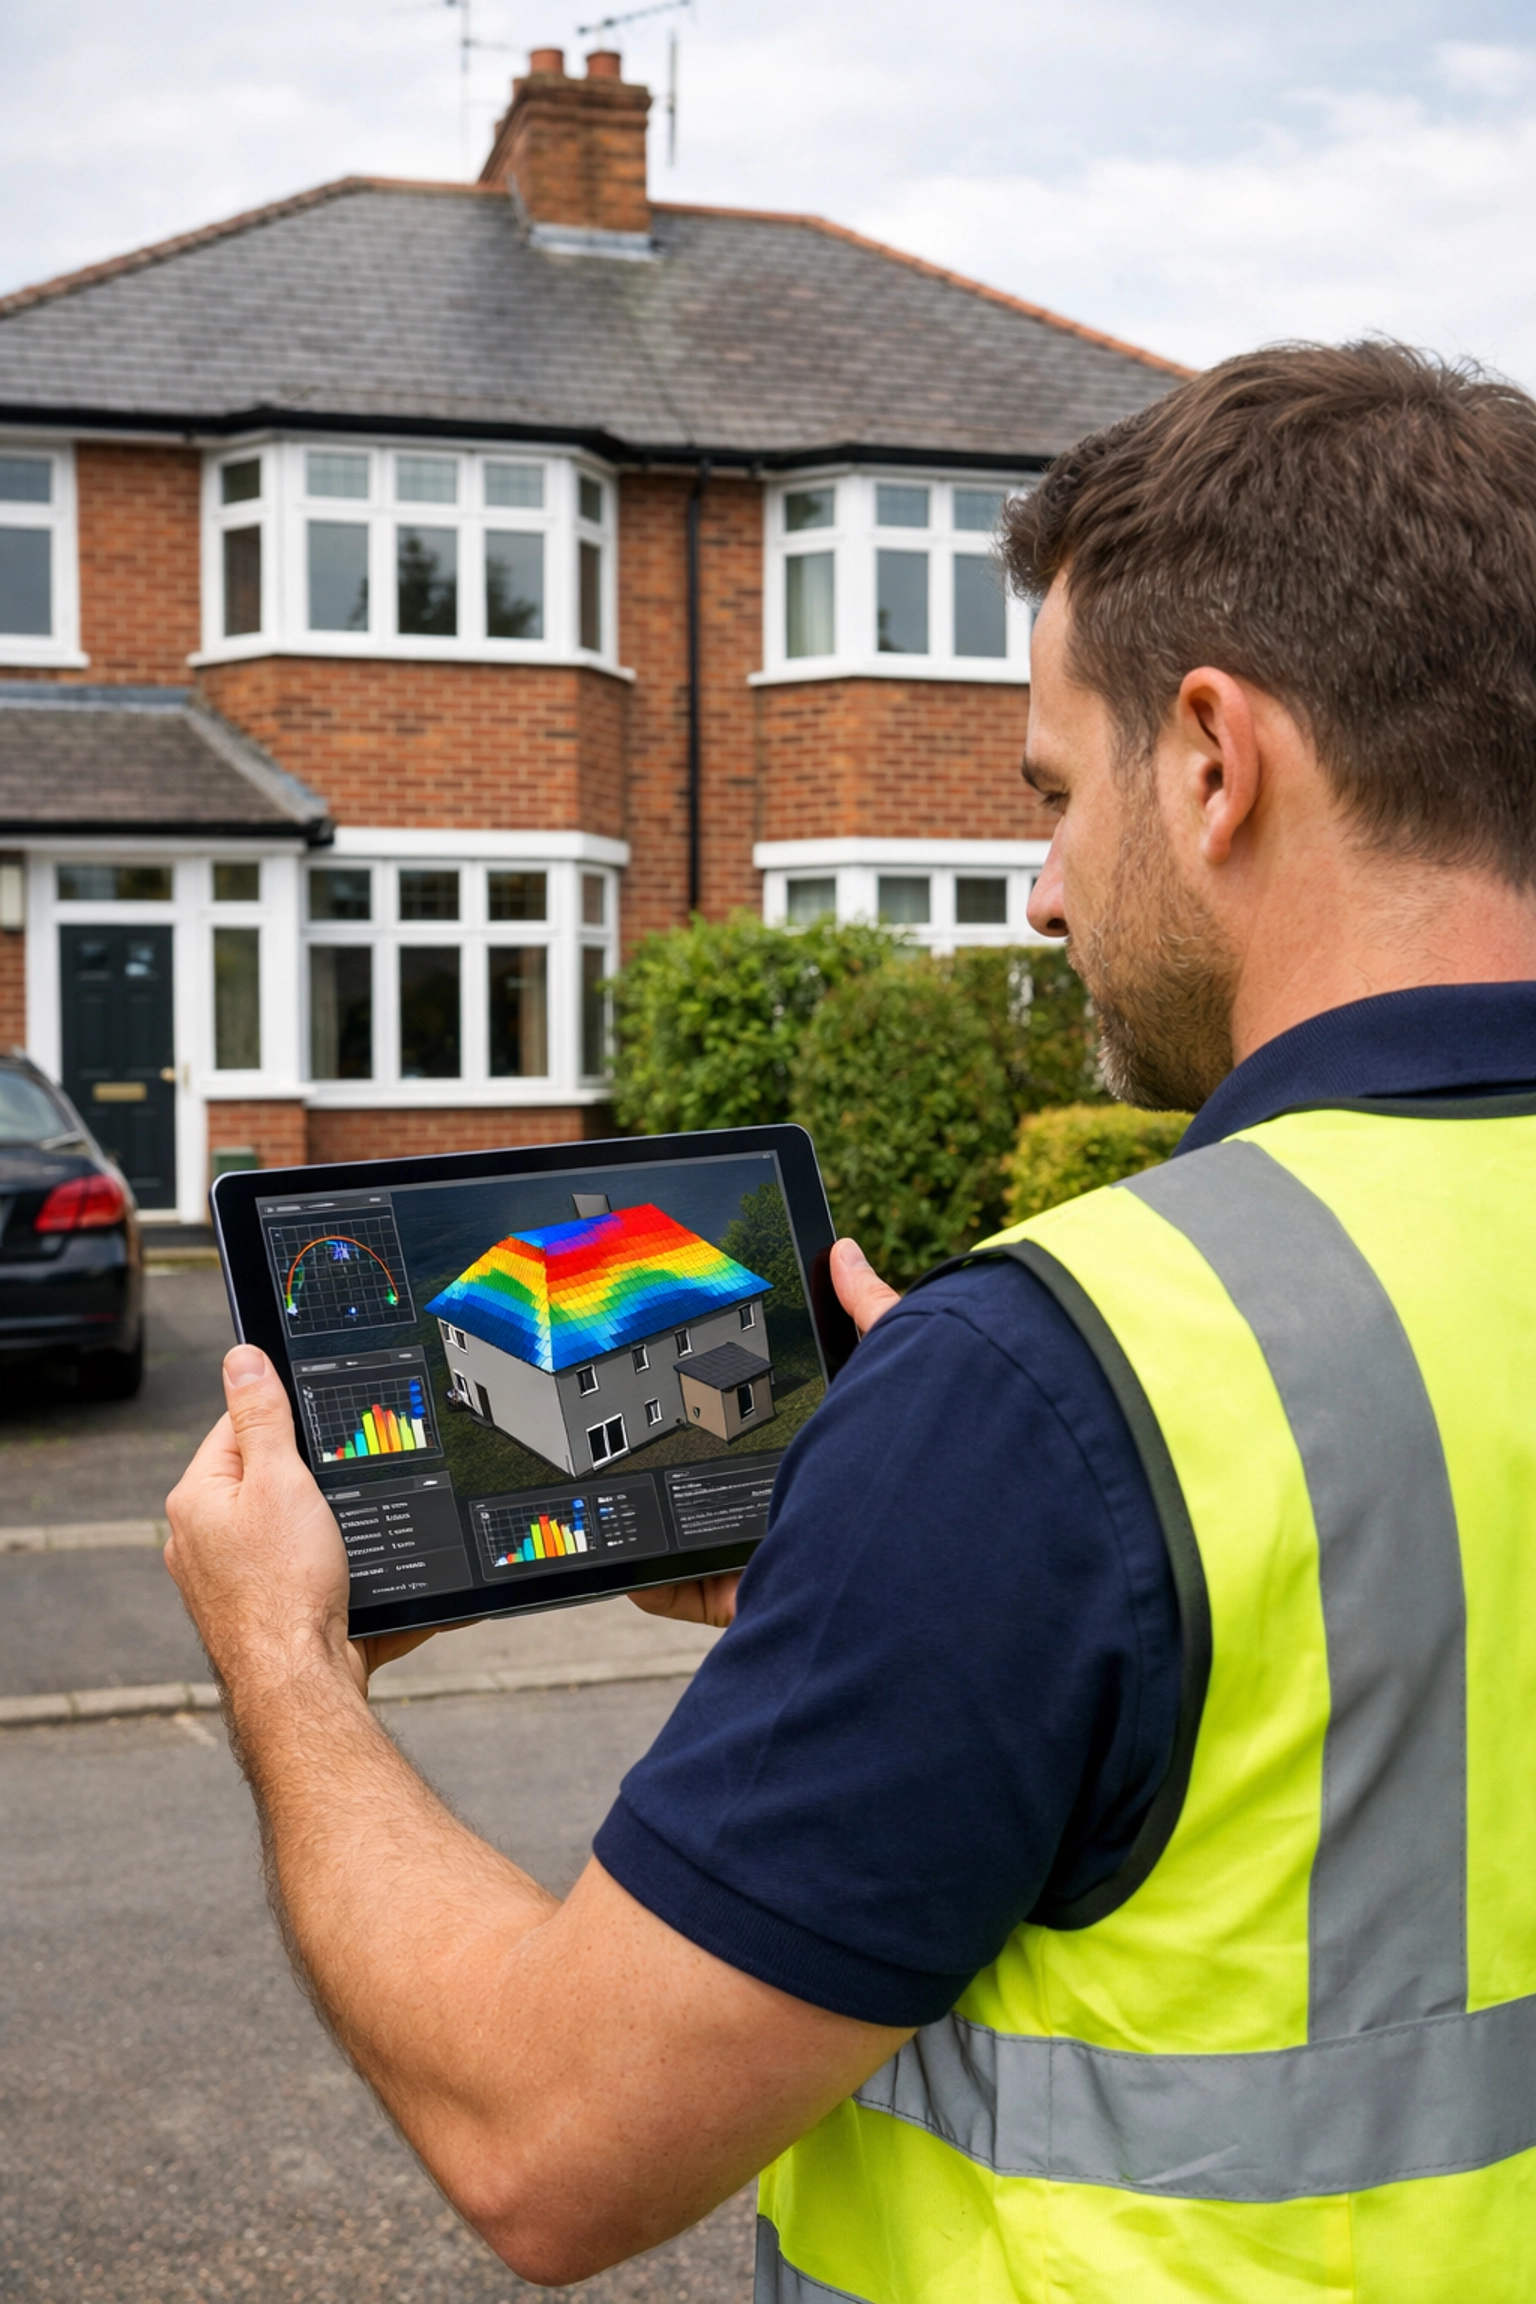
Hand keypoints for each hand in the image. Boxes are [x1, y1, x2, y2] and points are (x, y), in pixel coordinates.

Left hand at [166, 1345, 365, 1699]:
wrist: (301, 1685)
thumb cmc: (285, 1588)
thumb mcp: (281, 1480)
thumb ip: (263, 1416)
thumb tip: (241, 1357)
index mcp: (196, 1499)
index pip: (236, 1428)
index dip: (285, 1422)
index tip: (320, 1428)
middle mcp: (202, 1541)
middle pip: (267, 1481)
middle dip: (314, 1481)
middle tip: (344, 1489)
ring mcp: (231, 1583)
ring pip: (292, 1531)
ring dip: (330, 1532)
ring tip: (349, 1545)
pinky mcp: (264, 1616)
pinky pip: (307, 1579)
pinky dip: (337, 1577)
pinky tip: (361, 1583)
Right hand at [628, 1235, 898, 1630]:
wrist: (915, 1543)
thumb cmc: (914, 1448)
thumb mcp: (894, 1362)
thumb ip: (870, 1310)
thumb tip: (844, 1250)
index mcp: (832, 1454)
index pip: (777, 1435)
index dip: (737, 1416)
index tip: (690, 1390)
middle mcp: (805, 1507)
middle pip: (734, 1489)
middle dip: (691, 1469)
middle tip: (636, 1437)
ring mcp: (776, 1557)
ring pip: (701, 1543)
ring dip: (654, 1523)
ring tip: (611, 1492)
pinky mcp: (751, 1600)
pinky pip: (687, 1594)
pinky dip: (649, 1583)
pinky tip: (621, 1560)